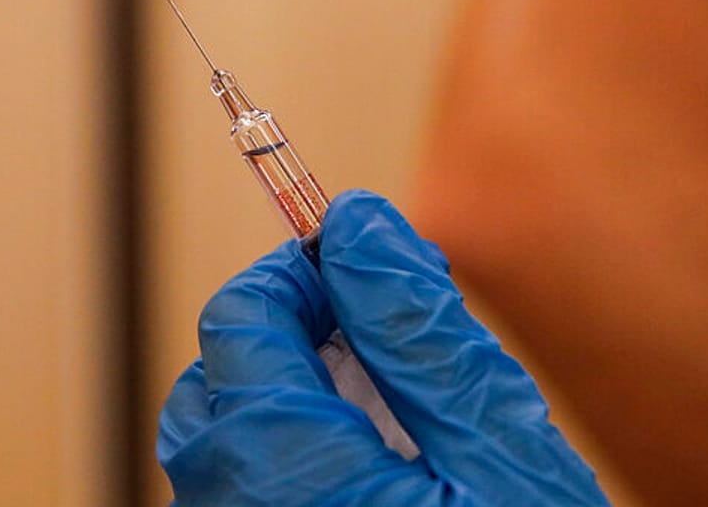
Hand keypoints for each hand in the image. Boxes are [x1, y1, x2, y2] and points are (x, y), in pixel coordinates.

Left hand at [157, 190, 608, 505]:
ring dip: (279, 400)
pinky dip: (288, 461)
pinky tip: (370, 466)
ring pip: (219, 458)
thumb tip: (362, 227)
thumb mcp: (498, 444)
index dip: (295, 272)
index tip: (354, 262)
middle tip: (365, 329)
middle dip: (274, 338)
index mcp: (297, 487)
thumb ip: (418, 328)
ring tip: (379, 404)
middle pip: (209, 397)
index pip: (242, 330)